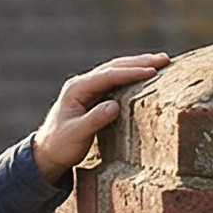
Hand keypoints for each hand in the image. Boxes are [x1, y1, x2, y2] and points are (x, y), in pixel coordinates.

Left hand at [32, 53, 169, 175]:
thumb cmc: (60, 145)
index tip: (152, 71)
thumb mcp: (76, 135)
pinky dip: (132, 75)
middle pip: (114, 67)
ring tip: (162, 62)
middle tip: (164, 59)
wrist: (48, 152)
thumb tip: (114, 106)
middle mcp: (82, 84)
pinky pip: (116, 81)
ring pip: (116, 71)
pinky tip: (147, 74)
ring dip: (138, 65)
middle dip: (140, 62)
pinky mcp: (95, 96)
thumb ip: (94, 120)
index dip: (130, 73)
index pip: (108, 76)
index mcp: (76, 89)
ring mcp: (89, 89)